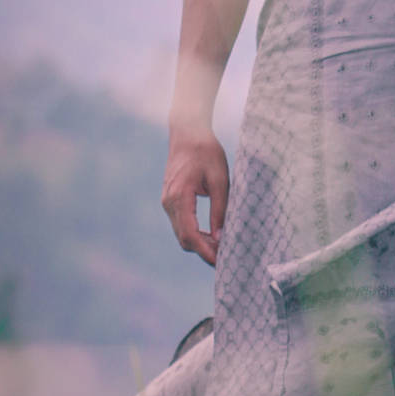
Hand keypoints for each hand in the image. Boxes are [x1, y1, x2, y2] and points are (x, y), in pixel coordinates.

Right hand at [162, 130, 229, 264]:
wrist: (188, 133)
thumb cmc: (206, 152)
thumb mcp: (219, 180)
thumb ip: (220, 209)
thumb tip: (221, 237)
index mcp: (179, 198)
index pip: (190, 235)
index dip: (206, 252)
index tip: (221, 262)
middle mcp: (169, 203)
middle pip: (184, 239)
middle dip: (204, 251)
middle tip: (227, 258)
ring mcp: (167, 202)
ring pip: (182, 233)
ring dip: (200, 244)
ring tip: (222, 248)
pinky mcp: (171, 200)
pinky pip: (181, 224)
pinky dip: (195, 233)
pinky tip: (212, 235)